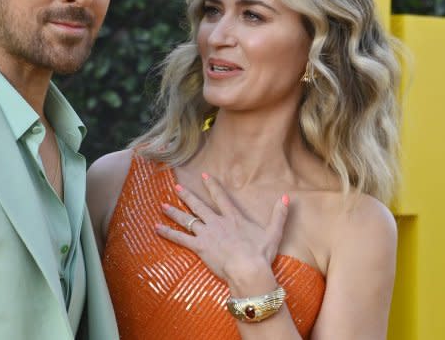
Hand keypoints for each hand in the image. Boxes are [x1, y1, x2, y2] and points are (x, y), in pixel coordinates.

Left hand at [156, 173, 289, 292]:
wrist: (248, 268)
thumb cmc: (261, 254)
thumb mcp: (273, 233)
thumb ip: (279, 214)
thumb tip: (287, 198)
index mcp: (233, 218)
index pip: (221, 197)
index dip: (212, 186)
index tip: (204, 176)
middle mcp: (217, 222)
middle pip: (199, 206)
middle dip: (187, 196)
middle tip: (177, 187)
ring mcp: (207, 233)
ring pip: (187, 220)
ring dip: (174, 212)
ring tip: (163, 205)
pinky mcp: (199, 246)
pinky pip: (180, 238)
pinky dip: (167, 233)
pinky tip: (156, 228)